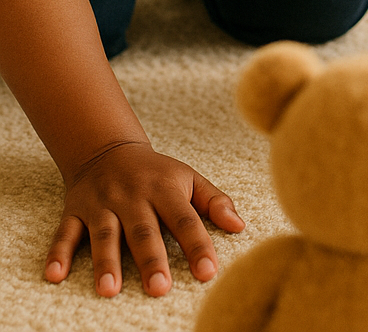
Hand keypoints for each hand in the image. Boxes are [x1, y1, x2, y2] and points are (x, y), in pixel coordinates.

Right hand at [45, 141, 244, 295]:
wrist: (109, 149)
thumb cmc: (157, 173)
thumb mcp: (189, 178)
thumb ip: (214, 202)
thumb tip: (239, 226)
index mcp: (165, 189)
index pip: (186, 220)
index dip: (198, 246)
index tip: (209, 272)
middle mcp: (133, 196)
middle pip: (144, 231)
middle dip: (151, 260)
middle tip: (159, 289)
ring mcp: (102, 204)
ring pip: (104, 235)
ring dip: (105, 263)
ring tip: (110, 291)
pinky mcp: (75, 211)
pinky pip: (64, 233)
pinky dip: (58, 254)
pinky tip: (55, 276)